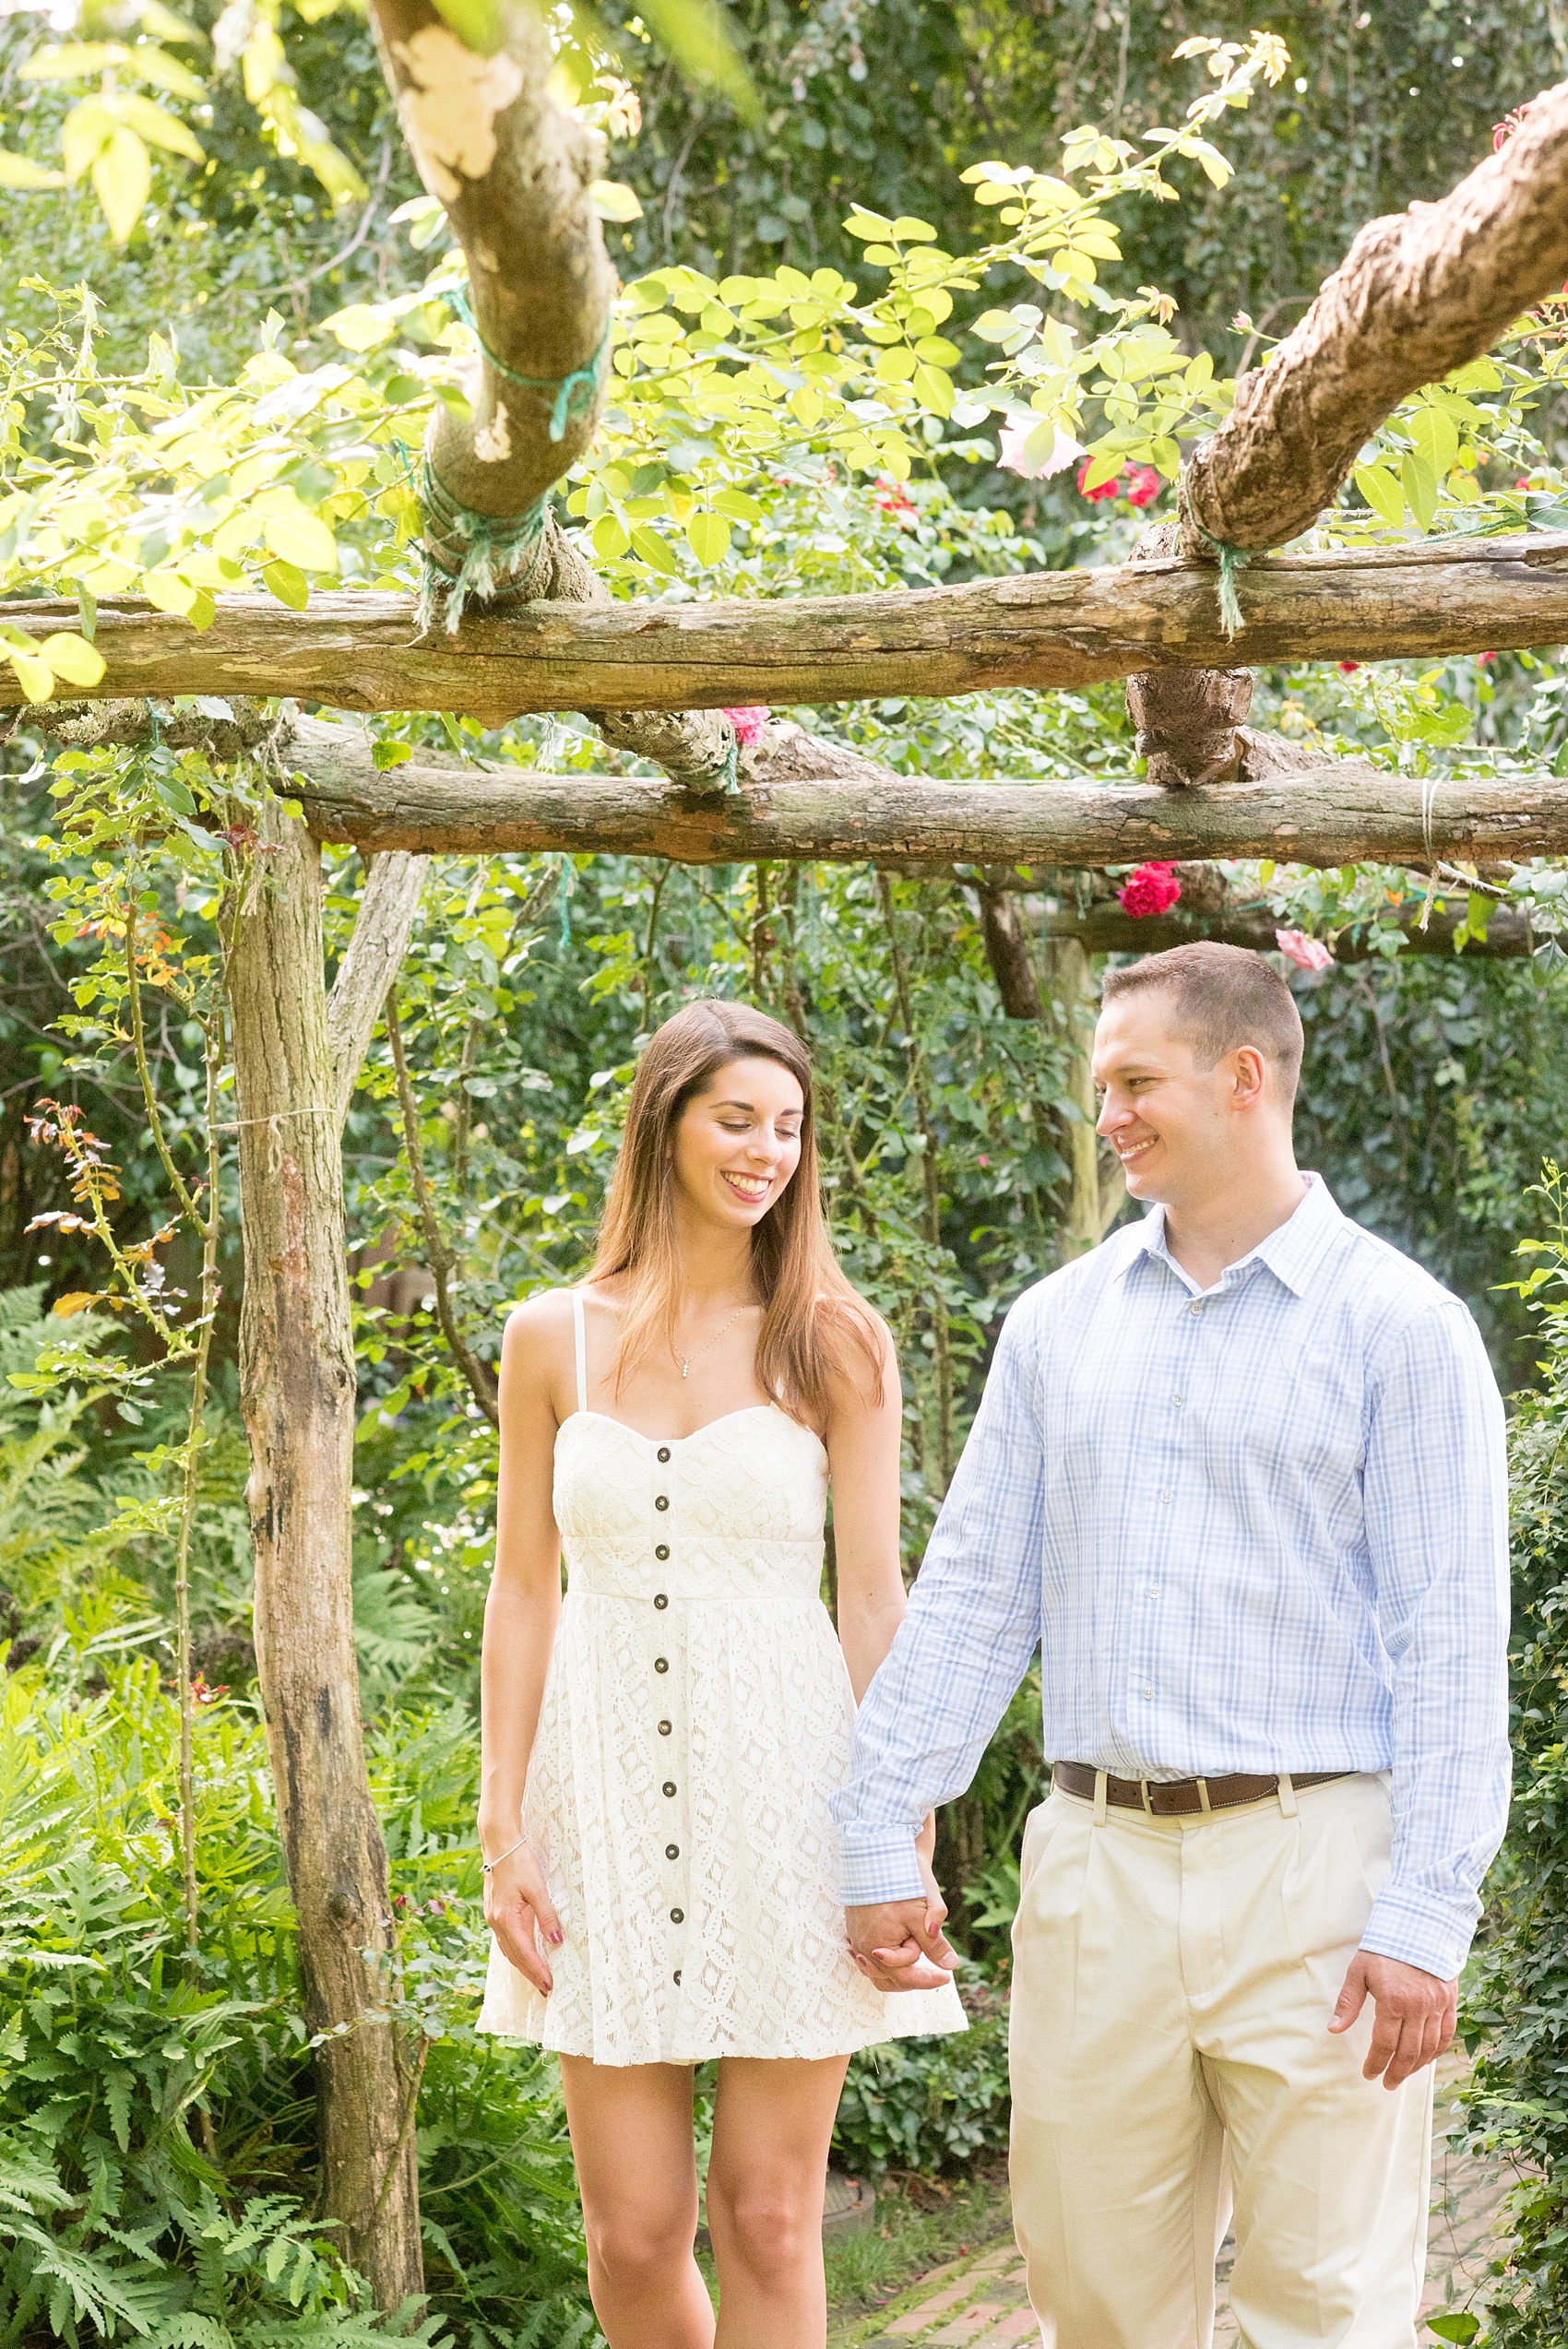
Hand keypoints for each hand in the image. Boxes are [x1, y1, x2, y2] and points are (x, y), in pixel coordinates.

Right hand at [482, 1839, 561, 1997]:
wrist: (499, 1843)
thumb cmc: (519, 1861)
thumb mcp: (537, 1887)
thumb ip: (547, 1915)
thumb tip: (556, 1942)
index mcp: (505, 1918)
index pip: (524, 1953)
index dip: (537, 1971)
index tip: (549, 1985)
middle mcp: (496, 1922)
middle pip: (514, 1957)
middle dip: (530, 1975)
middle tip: (546, 1990)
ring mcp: (493, 1918)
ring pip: (509, 1950)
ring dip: (523, 1966)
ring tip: (538, 1979)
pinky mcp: (495, 1912)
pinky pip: (506, 1940)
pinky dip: (517, 1952)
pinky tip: (526, 1955)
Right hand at [846, 1882, 958, 1994]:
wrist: (879, 1853)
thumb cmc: (900, 1885)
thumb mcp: (922, 1916)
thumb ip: (935, 1945)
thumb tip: (951, 1965)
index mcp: (878, 1948)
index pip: (906, 1977)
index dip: (929, 1980)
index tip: (946, 1977)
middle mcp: (862, 1947)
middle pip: (889, 1978)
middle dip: (913, 1976)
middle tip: (936, 1972)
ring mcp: (856, 1938)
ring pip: (877, 1970)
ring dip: (898, 1969)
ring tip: (917, 1960)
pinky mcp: (855, 1927)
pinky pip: (869, 1955)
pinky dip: (886, 1958)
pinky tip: (897, 1949)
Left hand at [1329, 1950, 1456, 2088]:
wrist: (1419, 1924)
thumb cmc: (1384, 1947)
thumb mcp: (1359, 1970)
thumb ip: (1349, 2002)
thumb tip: (1334, 2029)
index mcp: (1393, 2000)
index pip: (1384, 2044)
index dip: (1376, 2063)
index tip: (1369, 2074)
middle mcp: (1418, 2007)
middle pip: (1408, 2052)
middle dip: (1397, 2072)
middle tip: (1388, 2085)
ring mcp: (1437, 2005)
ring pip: (1429, 2047)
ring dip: (1416, 2066)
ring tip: (1403, 2075)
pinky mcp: (1450, 2001)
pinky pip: (1446, 2034)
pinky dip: (1437, 2051)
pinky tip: (1427, 2060)